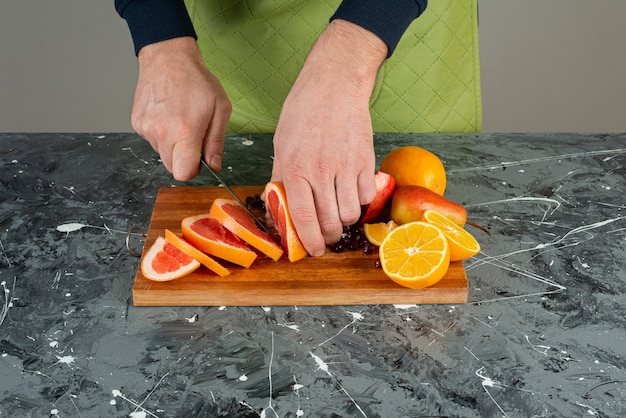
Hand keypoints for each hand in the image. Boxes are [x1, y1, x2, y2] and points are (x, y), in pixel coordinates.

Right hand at [132, 37, 231, 179]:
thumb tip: (214, 165)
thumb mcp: (220, 109)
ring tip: (180, 121)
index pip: (183, 173)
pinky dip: (161, 134)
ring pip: (162, 154)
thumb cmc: (196, 80)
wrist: (167, 58)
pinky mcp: (137, 124)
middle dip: (184, 159)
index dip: (194, 170)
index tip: (200, 159)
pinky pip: (152, 140)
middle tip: (193, 138)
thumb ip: (216, 141)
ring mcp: (146, 129)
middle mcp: (161, 133)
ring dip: (173, 145)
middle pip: (172, 167)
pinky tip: (168, 115)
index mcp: (184, 132)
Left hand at [271, 20, 387, 255]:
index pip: (302, 217)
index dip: (308, 241)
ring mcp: (346, 167)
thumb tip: (280, 202)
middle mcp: (321, 171)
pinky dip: (360, 200)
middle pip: (330, 223)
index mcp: (295, 168)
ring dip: (344, 219)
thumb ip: (282, 175)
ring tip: (339, 210)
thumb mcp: (281, 143)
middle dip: (328, 237)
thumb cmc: (303, 110)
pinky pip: (366, 196)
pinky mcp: (366, 161)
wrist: (334, 85)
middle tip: (327, 237)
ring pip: (350, 214)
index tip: (311, 251)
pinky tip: (352, 190)